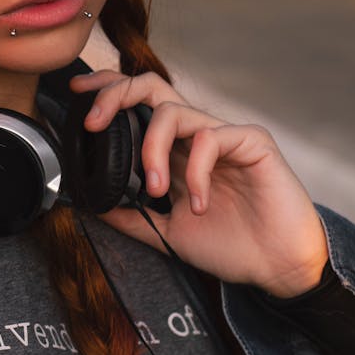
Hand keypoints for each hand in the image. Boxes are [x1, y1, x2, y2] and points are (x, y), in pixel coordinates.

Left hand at [70, 69, 328, 297]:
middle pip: (151, 86)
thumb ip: (130, 216)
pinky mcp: (252, 141)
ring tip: (155, 190)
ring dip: (152, 150)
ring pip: (174, 111)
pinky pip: (210, 138)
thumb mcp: (166, 233)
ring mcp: (224, 134)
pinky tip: (197, 203)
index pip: (139, 102)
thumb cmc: (230, 245)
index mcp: (176, 149)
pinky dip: (195, 172)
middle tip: (94, 125)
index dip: (109, 89)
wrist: (277, 268)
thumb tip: (89, 203)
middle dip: (116, 96)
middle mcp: (196, 134)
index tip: (77, 91)